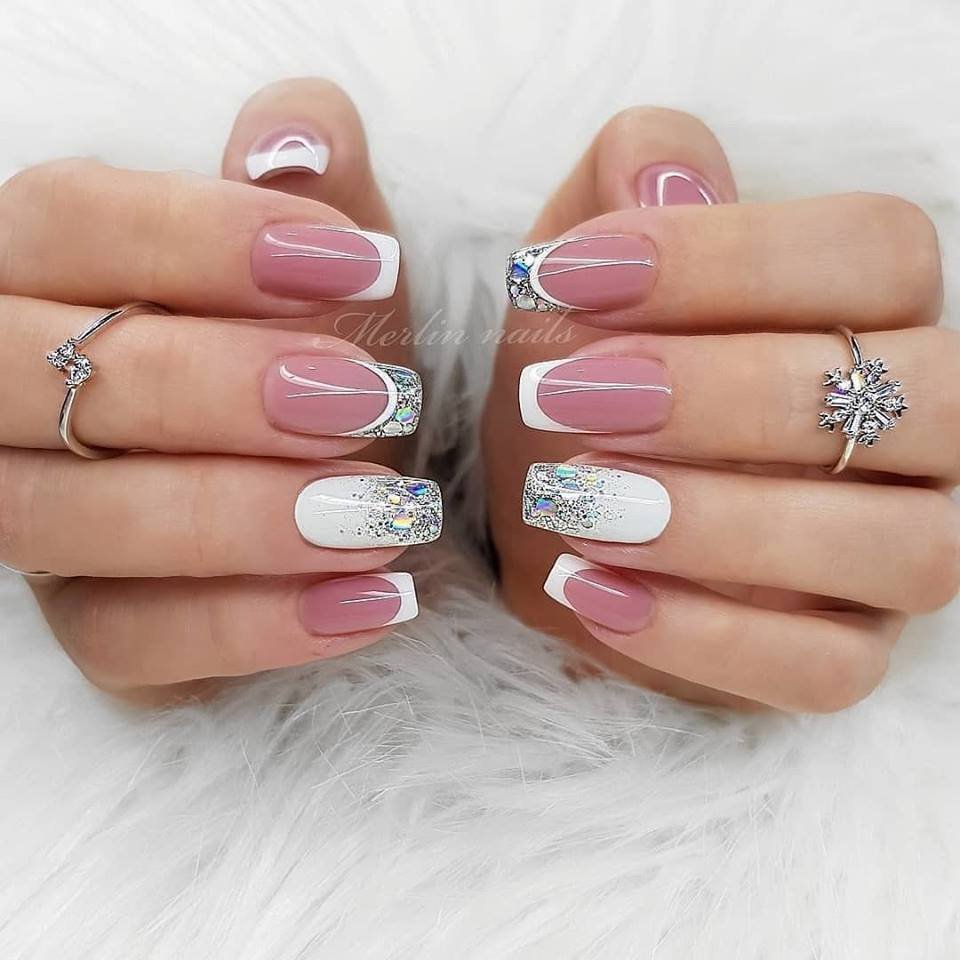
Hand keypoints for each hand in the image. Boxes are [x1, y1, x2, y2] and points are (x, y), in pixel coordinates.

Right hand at [0, 80, 439, 701]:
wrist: (353, 477)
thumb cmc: (334, 354)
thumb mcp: (343, 267)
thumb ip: (320, 190)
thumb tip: (293, 139)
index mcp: (55, 271)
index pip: (71, 223)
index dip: (206, 240)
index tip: (359, 266)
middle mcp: (12, 394)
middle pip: (43, 376)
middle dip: (213, 389)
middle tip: (368, 399)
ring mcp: (38, 514)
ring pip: (67, 520)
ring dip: (237, 520)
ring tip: (384, 514)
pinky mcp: (91, 622)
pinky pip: (124, 642)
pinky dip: (253, 627)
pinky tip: (370, 601)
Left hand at [483, 107, 957, 711]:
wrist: (551, 491)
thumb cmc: (578, 366)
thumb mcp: (581, 261)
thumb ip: (624, 187)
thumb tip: (668, 182)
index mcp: (875, 309)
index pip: (877, 254)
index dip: (727, 257)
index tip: (569, 277)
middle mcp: (922, 428)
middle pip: (925, 396)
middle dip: (727, 394)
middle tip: (570, 395)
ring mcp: (896, 549)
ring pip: (905, 548)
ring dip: (727, 524)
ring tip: (580, 501)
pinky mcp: (843, 651)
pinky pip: (830, 671)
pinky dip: (705, 637)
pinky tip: (588, 588)